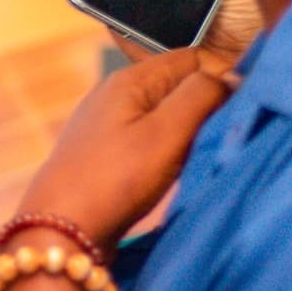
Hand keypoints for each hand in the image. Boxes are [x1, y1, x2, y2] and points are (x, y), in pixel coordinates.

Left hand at [19, 42, 235, 250]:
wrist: (58, 232)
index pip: (193, 58)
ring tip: (189, 162)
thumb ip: (202, 96)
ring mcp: (106, 125)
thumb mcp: (167, 133)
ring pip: (164, 117)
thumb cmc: (114, 180)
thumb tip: (233, 76)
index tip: (233, 115)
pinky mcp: (104, 154)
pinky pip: (147, 141)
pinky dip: (165, 155)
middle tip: (212, 142)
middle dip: (203, 110)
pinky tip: (166, 176)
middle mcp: (115, 94)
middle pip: (178, 87)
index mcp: (130, 79)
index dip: (220, 80)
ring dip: (185, 136)